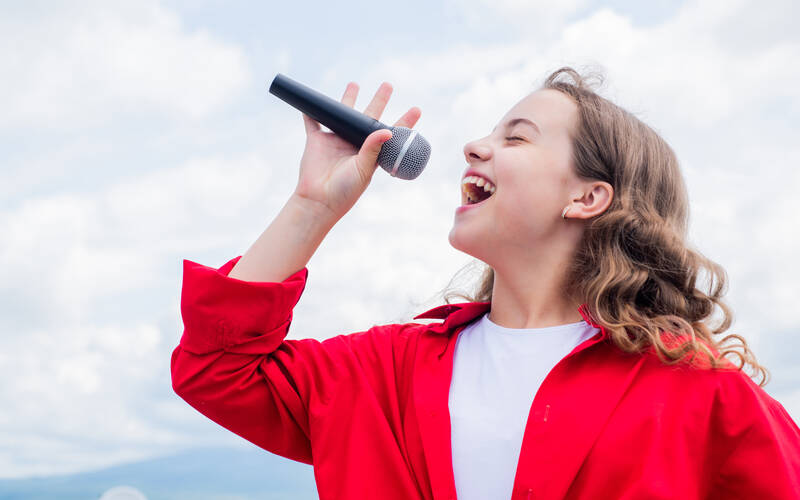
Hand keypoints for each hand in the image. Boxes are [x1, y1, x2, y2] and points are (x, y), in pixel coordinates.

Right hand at [293, 81, 421, 220]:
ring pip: (342, 115)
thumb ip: (373, 149)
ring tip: (354, 84)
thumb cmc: (345, 190)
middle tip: (388, 85)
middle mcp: (355, 144)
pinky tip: (310, 102)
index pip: (390, 132)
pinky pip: (313, 123)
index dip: (404, 122)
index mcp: (370, 152)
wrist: (319, 200)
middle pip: (368, 117)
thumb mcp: (363, 170)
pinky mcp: (316, 141)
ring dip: (347, 99)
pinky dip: (310, 113)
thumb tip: (387, 131)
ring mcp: (335, 141)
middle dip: (378, 100)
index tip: (416, 109)